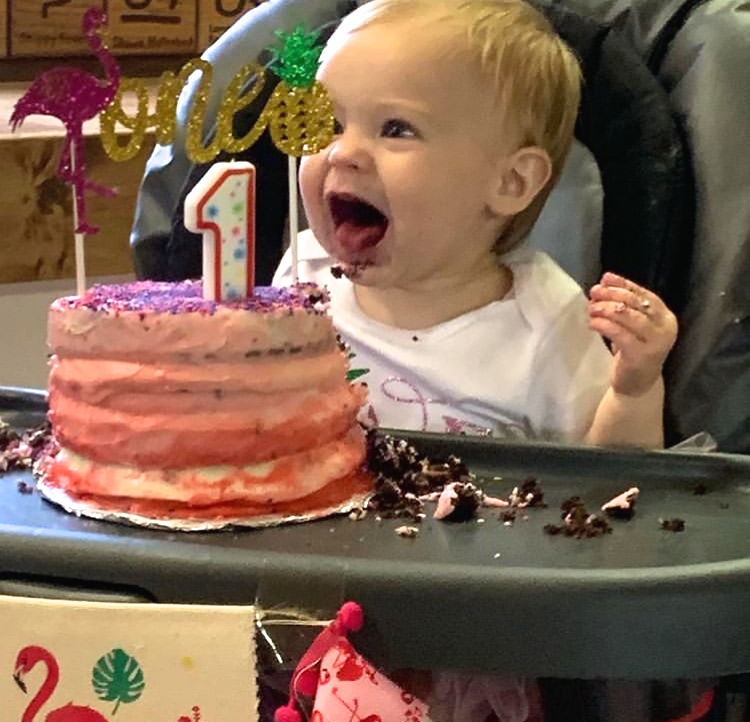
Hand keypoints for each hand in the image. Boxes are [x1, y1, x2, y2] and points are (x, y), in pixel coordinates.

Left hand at [588, 272, 677, 396]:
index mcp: (665, 317)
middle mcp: (665, 328)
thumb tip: (605, 280)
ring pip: (629, 317)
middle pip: (636, 303)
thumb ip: (624, 305)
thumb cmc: (633, 351)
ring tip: (591, 308)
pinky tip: (592, 323)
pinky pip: (620, 334)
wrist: (638, 385)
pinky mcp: (641, 355)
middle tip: (594, 293)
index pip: (644, 294)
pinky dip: (604, 325)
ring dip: (606, 309)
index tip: (605, 278)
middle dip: (612, 295)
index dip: (624, 284)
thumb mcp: (632, 326)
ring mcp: (655, 342)